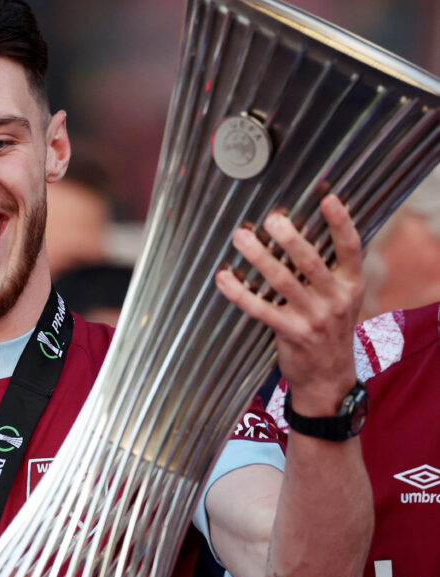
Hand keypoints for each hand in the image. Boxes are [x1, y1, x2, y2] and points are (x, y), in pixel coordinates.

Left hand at [217, 194, 362, 415]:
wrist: (329, 378)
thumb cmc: (330, 329)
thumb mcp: (343, 298)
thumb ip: (330, 269)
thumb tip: (302, 230)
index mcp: (352, 284)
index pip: (351, 247)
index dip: (341, 222)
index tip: (327, 199)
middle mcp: (336, 299)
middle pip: (312, 262)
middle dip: (290, 238)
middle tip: (271, 218)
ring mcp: (314, 318)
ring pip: (283, 282)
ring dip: (259, 258)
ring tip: (241, 238)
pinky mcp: (291, 334)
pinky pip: (261, 309)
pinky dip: (240, 293)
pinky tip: (224, 278)